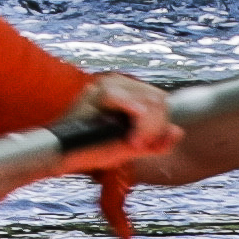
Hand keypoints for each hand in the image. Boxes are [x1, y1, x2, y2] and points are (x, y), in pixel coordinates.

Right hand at [59, 73, 187, 179]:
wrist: (59, 155)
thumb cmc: (91, 150)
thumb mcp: (128, 149)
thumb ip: (155, 142)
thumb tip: (179, 131)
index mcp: (126, 91)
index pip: (160, 100)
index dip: (160, 125)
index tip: (145, 146)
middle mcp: (117, 83)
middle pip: (160, 98)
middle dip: (156, 127)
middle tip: (139, 147)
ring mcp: (107, 85)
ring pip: (151, 100)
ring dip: (148, 128)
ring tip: (132, 145)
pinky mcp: (98, 93)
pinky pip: (134, 104)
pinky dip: (139, 123)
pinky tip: (131, 139)